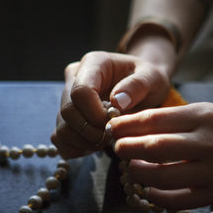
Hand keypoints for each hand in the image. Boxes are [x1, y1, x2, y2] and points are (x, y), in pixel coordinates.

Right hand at [51, 51, 171, 158]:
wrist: (144, 85)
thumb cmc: (148, 79)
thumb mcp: (153, 77)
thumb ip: (138, 86)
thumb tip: (118, 101)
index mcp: (93, 63)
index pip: (81, 91)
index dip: (95, 114)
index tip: (114, 123)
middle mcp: (74, 78)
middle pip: (68, 111)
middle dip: (91, 131)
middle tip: (112, 136)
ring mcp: (67, 97)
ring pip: (62, 127)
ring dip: (84, 142)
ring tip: (106, 140)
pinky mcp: (67, 116)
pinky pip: (59, 138)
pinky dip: (75, 148)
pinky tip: (94, 146)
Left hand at [108, 103, 212, 209]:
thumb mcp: (209, 112)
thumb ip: (175, 120)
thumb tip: (134, 127)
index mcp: (204, 116)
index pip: (154, 119)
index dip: (127, 125)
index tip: (113, 128)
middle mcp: (208, 141)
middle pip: (154, 147)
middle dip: (127, 148)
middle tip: (117, 148)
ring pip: (162, 176)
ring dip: (138, 173)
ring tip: (131, 169)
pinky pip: (178, 200)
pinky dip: (157, 196)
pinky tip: (149, 190)